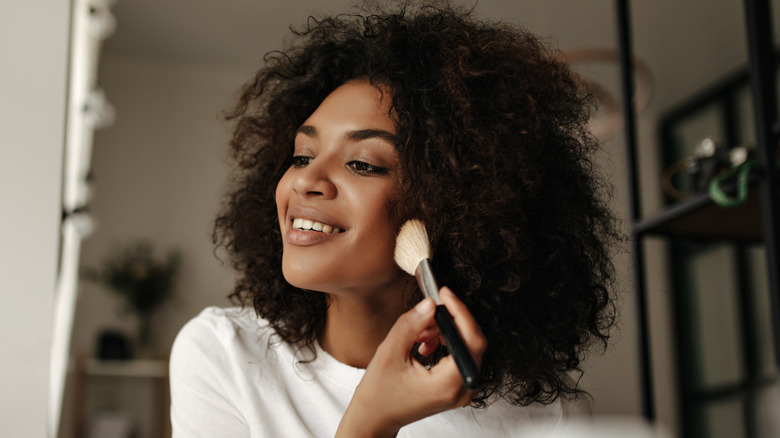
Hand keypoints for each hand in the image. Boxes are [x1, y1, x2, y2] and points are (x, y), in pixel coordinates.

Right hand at [335, 287, 486, 437]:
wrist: (375, 417)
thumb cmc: (379, 393)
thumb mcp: (390, 353)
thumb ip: (411, 325)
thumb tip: (429, 304)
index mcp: (449, 384)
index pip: (471, 340)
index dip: (460, 312)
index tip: (444, 294)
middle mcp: (462, 390)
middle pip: (471, 342)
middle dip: (449, 321)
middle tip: (427, 312)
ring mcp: (462, 390)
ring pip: (465, 346)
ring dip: (444, 332)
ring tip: (419, 333)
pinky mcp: (456, 386)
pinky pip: (459, 355)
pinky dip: (444, 342)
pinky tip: (423, 343)